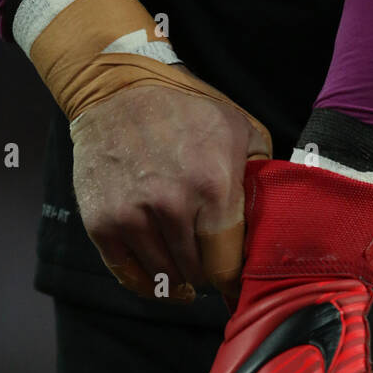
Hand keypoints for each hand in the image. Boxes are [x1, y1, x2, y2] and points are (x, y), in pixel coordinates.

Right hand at [71, 77, 270, 304]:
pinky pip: (129, 276)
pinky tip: (159, 274)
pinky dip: (146, 283)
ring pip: (164, 279)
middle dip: (206, 272)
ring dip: (176, 277)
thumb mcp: (240, 130)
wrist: (116, 88)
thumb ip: (260, 180)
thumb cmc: (185, 111)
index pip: (227, 267)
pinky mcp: (101, 224)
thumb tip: (271, 228)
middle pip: (196, 275)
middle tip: (207, 260)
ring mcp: (131, 217)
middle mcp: (171, 206)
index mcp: (213, 187)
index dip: (234, 281)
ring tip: (183, 265)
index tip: (236, 283)